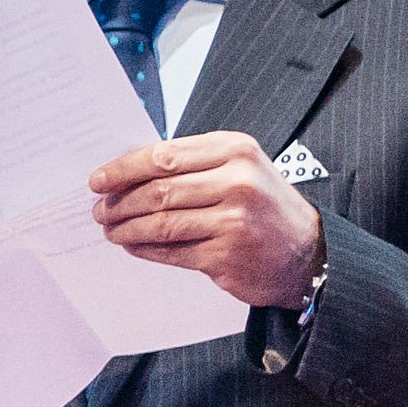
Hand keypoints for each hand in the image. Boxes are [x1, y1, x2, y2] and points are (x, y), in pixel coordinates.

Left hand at [90, 133, 323, 308]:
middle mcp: (237, 182)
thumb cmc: (265, 205)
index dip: (123, 169)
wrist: (309, 252)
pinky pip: (172, 251)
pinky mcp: (226, 256)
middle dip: (119, 202)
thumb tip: (128, 171)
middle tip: (99, 210)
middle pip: (158, 190)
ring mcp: (233, 220)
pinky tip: (132, 246)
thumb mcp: (240, 168)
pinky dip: (145, 249)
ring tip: (110, 230)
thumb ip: (193, 164)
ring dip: (126, 228)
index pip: (163, 155)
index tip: (98, 179)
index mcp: (235, 150)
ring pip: (160, 222)